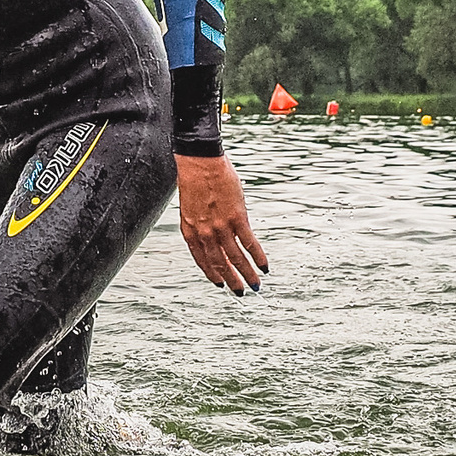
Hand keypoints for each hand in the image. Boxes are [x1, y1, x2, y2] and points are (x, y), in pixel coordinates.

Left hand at [176, 152, 266, 294]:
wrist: (200, 162)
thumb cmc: (195, 180)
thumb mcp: (190, 208)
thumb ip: (199, 225)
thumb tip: (210, 235)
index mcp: (190, 231)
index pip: (201, 260)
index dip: (212, 274)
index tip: (220, 283)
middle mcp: (204, 233)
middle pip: (219, 264)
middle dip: (231, 280)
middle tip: (240, 292)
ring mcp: (220, 227)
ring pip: (235, 258)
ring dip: (247, 274)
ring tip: (256, 285)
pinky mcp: (236, 218)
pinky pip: (249, 243)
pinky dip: (258, 256)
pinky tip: (264, 266)